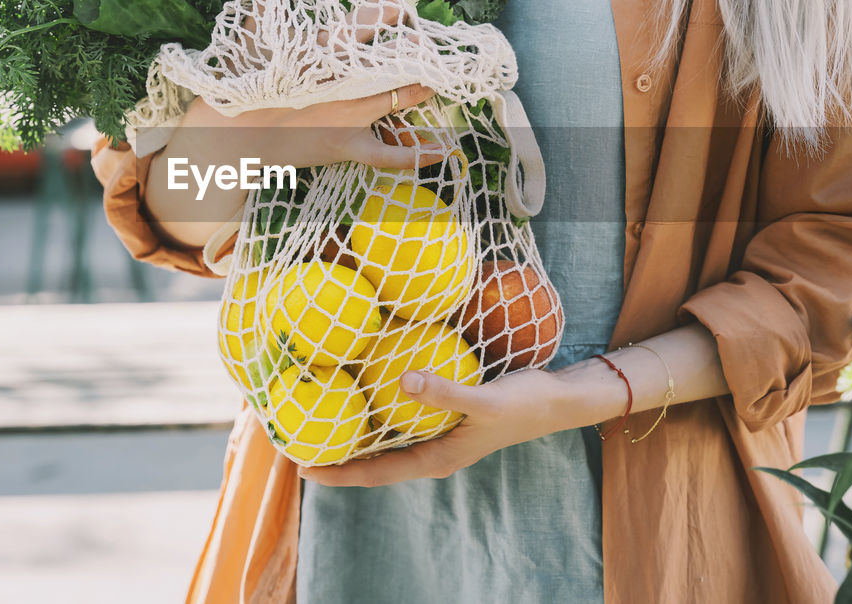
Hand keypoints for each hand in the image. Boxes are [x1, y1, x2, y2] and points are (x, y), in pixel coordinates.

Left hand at [300, 368, 588, 487]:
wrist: (559, 398)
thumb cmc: (524, 403)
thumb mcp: (483, 399)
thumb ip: (444, 391)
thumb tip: (402, 379)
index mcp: (435, 459)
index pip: (374, 473)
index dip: (336, 472)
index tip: (299, 465)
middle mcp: (430, 451)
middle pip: (371, 459)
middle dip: (334, 452)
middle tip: (292, 436)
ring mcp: (436, 435)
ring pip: (383, 438)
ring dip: (352, 429)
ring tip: (316, 413)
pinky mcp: (443, 414)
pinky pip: (400, 414)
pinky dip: (376, 405)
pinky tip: (360, 382)